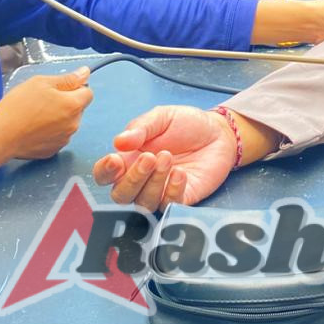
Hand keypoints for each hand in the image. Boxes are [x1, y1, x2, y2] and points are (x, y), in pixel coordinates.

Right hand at [0, 67, 93, 169]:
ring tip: (37, 115)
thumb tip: (85, 73)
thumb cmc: (18, 106)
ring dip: (59, 118)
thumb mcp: (41, 83)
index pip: (88, 93)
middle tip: (44, 101)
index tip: (58, 89)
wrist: (0, 136)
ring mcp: (64, 139)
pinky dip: (51, 132)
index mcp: (73, 105)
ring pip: (68, 123)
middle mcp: (74, 124)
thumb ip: (67, 79)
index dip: (75, 88)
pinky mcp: (53, 151)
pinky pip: (58, 136)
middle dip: (67, 103)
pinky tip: (34, 129)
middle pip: (78, 109)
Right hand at [92, 105, 235, 210]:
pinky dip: (172, 191)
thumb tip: (119, 142)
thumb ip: (140, 128)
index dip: (104, 172)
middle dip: (132, 179)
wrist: (219, 131)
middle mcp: (141, 179)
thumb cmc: (186, 124)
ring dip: (153, 183)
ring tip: (168, 158)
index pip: (105, 174)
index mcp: (129, 158)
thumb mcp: (162, 117)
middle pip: (121, 195)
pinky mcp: (181, 198)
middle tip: (150, 157)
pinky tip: (180, 172)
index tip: (115, 159)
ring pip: (143, 203)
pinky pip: (169, 206)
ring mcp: (160, 191)